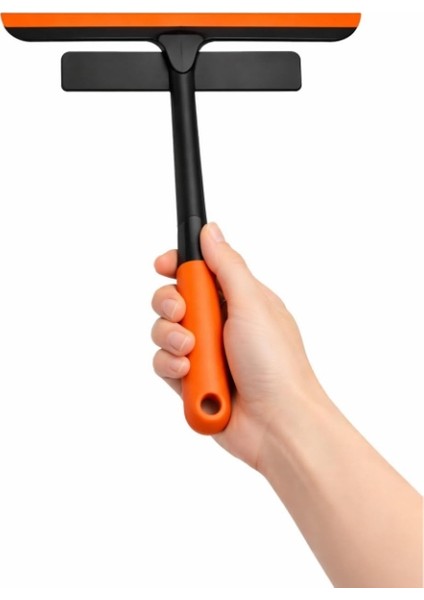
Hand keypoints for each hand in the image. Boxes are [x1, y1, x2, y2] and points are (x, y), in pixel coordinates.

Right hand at [151, 223, 324, 468]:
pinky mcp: (192, 381)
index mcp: (237, 300)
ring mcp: (205, 353)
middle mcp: (219, 324)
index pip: (198, 272)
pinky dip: (172, 367)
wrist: (277, 423)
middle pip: (173, 299)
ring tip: (191, 351)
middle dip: (170, 304)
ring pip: (164, 332)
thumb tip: (211, 231)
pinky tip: (189, 375)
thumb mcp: (253, 302)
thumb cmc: (275, 363)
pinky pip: (164, 364)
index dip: (177, 266)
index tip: (163, 265)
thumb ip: (227, 266)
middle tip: (182, 312)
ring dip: (172, 339)